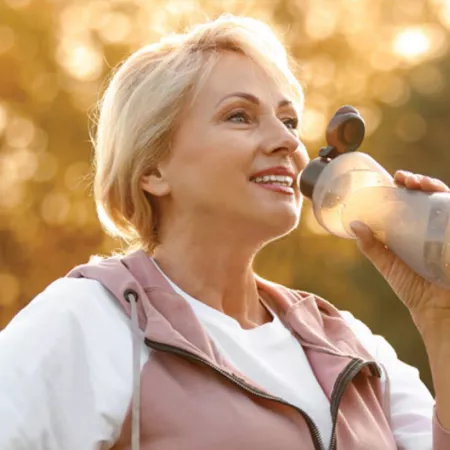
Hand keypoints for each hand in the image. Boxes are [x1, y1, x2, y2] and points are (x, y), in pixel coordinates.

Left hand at [351, 170, 449, 338]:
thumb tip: (353, 224)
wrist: (437, 312)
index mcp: (414, 230)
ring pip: (446, 202)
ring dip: (435, 187)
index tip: (395, 179)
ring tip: (420, 184)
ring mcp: (448, 232)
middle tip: (405, 179)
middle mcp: (434, 227)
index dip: (404, 187)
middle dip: (420, 182)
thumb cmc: (413, 288)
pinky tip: (442, 197)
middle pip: (429, 196)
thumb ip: (371, 246)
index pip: (411, 201)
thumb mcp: (388, 264)